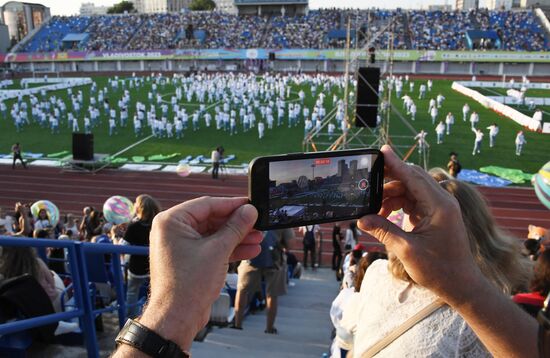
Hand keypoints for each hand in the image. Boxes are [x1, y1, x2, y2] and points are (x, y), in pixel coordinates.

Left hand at [138, 197, 261, 350]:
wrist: (177, 318)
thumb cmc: (187, 284)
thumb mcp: (218, 250)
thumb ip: (235, 227)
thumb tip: (250, 210)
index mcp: (172, 221)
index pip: (207, 205)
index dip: (232, 205)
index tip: (250, 204)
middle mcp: (173, 231)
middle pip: (212, 219)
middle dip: (237, 224)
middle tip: (258, 223)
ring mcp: (181, 246)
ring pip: (214, 235)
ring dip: (237, 237)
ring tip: (258, 238)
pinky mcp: (189, 260)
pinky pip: (211, 248)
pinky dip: (229, 249)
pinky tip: (249, 250)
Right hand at [357, 145, 483, 306]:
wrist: (461, 286)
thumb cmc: (439, 270)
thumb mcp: (407, 250)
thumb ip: (384, 230)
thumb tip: (362, 219)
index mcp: (439, 205)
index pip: (413, 177)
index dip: (396, 163)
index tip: (382, 150)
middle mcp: (442, 201)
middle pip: (411, 179)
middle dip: (388, 182)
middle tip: (367, 186)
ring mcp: (439, 207)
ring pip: (410, 190)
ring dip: (391, 197)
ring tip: (373, 210)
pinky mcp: (435, 215)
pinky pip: (413, 201)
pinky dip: (398, 205)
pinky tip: (384, 215)